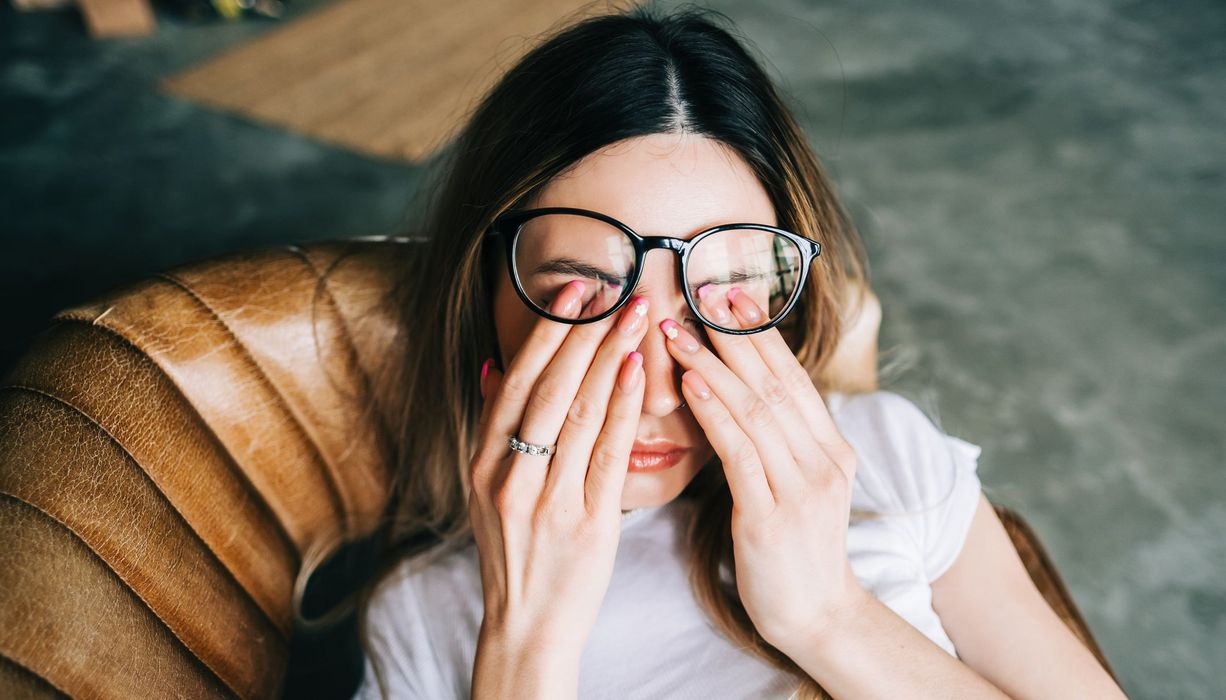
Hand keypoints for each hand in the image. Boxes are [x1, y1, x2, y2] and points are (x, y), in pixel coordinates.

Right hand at [469, 279, 649, 659]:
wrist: (527, 625)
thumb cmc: (516, 551)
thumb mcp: (487, 489)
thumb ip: (492, 428)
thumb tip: (492, 366)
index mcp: (483, 463)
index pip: (515, 382)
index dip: (546, 332)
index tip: (574, 290)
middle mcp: (509, 476)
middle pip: (548, 388)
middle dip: (583, 332)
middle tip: (614, 288)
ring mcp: (546, 500)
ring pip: (578, 413)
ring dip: (609, 356)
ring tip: (635, 314)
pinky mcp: (586, 523)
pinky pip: (606, 454)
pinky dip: (621, 408)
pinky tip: (637, 372)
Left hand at [659, 284, 869, 651]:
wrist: (815, 616)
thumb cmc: (793, 549)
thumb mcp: (796, 486)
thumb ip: (779, 441)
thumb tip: (741, 392)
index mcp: (831, 448)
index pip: (792, 377)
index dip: (760, 334)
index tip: (729, 294)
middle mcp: (824, 460)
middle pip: (774, 382)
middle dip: (735, 334)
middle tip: (700, 292)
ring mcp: (802, 487)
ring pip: (755, 409)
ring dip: (712, 364)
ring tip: (677, 331)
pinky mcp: (772, 516)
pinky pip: (740, 452)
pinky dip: (714, 412)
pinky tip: (688, 383)